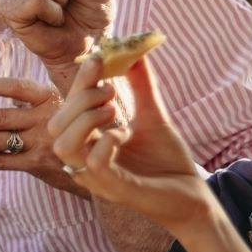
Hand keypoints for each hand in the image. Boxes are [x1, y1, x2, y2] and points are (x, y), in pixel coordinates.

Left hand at [0, 77, 85, 194]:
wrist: (102, 162)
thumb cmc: (83, 127)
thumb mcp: (74, 102)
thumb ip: (48, 93)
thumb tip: (26, 84)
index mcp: (50, 98)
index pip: (16, 88)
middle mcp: (45, 119)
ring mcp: (42, 142)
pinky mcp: (38, 164)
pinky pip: (3, 161)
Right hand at [48, 58, 221, 237]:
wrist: (194, 197)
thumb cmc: (168, 163)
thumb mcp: (153, 118)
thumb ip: (142, 89)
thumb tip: (136, 55)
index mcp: (89, 144)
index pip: (68, 109)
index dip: (79, 81)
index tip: (98, 58)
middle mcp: (86, 161)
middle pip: (56, 126)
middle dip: (81, 100)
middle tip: (112, 92)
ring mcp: (97, 178)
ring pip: (64, 145)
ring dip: (86, 120)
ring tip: (115, 111)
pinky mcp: (116, 190)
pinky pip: (95, 162)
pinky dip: (108, 140)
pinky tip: (126, 134)